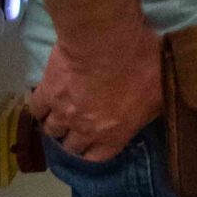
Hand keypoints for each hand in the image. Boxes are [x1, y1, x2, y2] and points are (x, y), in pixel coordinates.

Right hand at [28, 24, 161, 160]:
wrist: (108, 39)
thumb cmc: (141, 62)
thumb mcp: (161, 89)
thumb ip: (152, 107)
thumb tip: (156, 111)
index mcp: (115, 132)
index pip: (98, 157)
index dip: (96, 151)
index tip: (96, 143)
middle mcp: (85, 129)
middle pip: (72, 146)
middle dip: (75, 140)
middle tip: (78, 128)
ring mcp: (63, 112)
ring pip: (52, 130)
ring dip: (57, 125)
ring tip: (61, 116)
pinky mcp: (47, 92)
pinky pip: (36, 108)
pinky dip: (40, 107)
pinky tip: (46, 101)